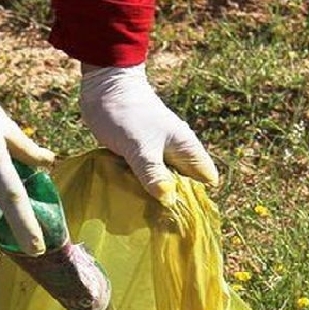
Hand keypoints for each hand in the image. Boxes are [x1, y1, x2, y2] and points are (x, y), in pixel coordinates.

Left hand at [78, 63, 218, 204]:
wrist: (103, 87)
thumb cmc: (126, 114)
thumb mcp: (140, 147)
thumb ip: (153, 173)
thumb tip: (169, 201)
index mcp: (186, 148)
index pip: (205, 180)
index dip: (197, 199)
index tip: (181, 218)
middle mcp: (175, 152)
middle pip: (183, 185)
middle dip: (173, 202)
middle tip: (157, 222)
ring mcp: (156, 153)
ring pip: (161, 182)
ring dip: (152, 196)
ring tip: (141, 215)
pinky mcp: (137, 155)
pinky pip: (143, 177)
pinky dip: (137, 187)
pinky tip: (127, 199)